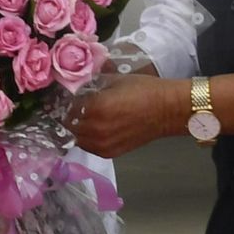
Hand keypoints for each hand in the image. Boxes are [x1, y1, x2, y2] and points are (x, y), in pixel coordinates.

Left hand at [69, 72, 188, 157]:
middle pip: (69, 125)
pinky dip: (88, 138)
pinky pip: (89, 147)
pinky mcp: (110, 153)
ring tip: (86, 119)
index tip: (69, 98)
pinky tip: (96, 128)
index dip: (66, 101)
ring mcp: (102, 144)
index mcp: (95, 107)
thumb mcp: (114, 79)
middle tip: (77, 108)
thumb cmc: (144, 90)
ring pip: (76, 138)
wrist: (166, 110)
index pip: (67, 107)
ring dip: (78, 129)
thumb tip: (77, 87)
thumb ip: (92, 85)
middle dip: (71, 116)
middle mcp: (95, 129)